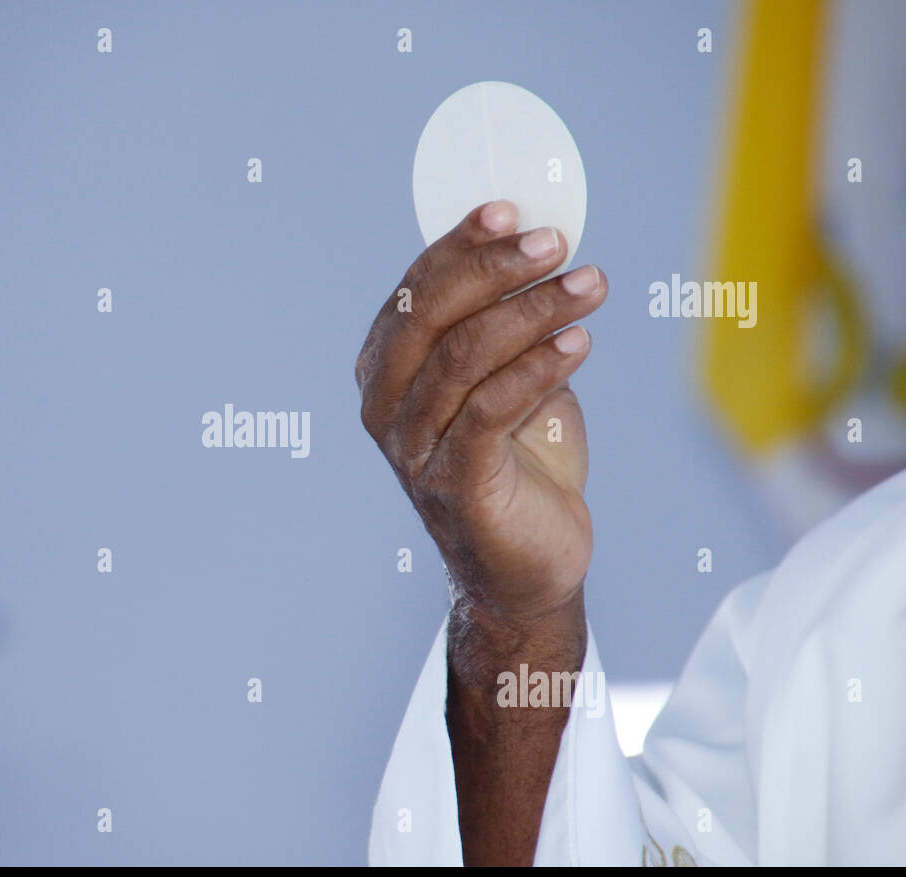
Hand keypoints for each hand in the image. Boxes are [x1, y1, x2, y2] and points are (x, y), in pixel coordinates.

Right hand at [356, 200, 605, 656]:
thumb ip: (509, 324)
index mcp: (387, 371)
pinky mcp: (453, 484)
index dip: (458, 245)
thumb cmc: (520, 464)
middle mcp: (386, 408)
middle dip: (492, 269)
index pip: (413, 291)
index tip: (511, 210)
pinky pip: (490, 409)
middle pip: (427, 316)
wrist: (526, 566)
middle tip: (555, 243)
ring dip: (532, 311)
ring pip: (463, 357)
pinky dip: (538, 367)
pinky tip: (580, 341)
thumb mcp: (511, 377)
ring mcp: (413, 449)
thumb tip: (543, 244)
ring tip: (590, 285)